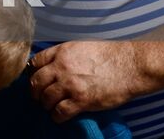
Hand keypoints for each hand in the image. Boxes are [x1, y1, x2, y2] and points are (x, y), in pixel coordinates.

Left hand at [28, 42, 144, 121]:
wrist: (130, 66)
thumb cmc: (110, 56)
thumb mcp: (81, 47)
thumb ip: (65, 56)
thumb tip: (54, 66)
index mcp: (61, 52)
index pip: (35, 62)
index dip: (32, 73)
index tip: (35, 80)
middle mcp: (62, 67)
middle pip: (36, 82)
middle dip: (35, 92)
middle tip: (37, 97)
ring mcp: (70, 84)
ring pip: (46, 98)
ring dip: (46, 105)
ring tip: (49, 107)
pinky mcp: (81, 100)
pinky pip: (60, 111)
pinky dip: (56, 116)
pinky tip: (58, 117)